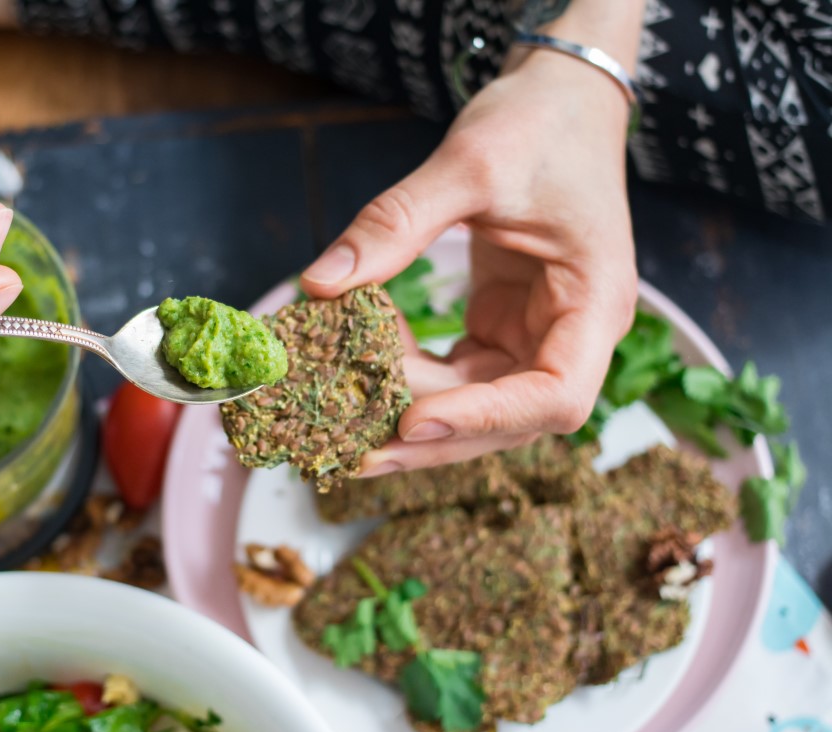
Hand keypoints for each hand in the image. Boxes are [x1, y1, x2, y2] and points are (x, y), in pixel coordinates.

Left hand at [300, 49, 637, 474]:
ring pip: (476, 406)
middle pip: (509, 418)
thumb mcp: (468, 164)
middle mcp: (572, 334)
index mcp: (593, 303)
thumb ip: (395, 224)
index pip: (555, 395)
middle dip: (433, 438)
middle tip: (353, 452)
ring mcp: (536, 336)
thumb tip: (318, 285)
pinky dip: (409, 374)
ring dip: (412, 415)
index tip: (413, 420)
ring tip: (342, 417)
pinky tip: (363, 363)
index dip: (485, 419)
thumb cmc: (538, 124)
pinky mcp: (501, 328)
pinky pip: (455, 374)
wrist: (560, 99)